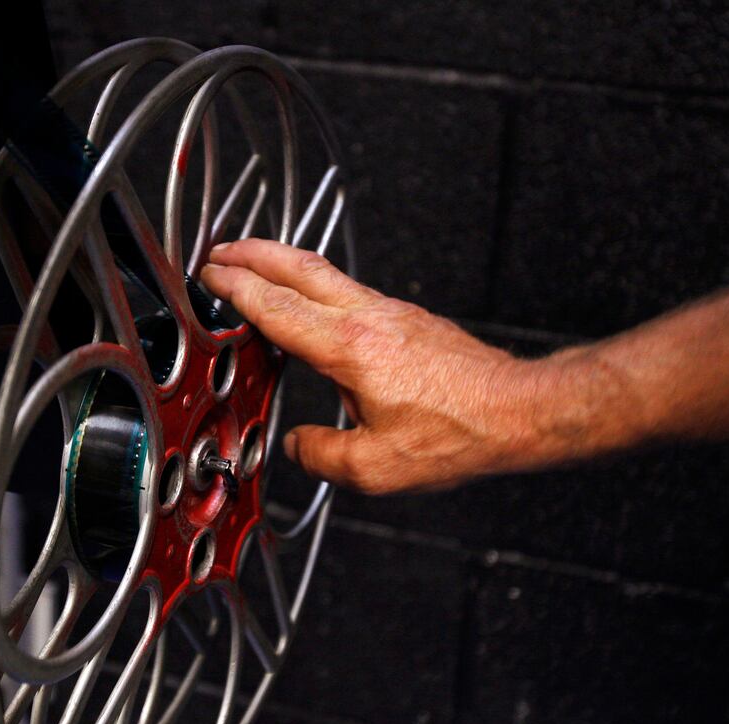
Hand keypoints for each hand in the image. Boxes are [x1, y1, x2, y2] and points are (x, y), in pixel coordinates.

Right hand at [200, 240, 595, 493]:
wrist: (518, 410)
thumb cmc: (460, 432)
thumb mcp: (376, 466)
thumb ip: (323, 455)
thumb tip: (300, 447)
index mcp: (350, 348)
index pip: (277, 307)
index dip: (236, 289)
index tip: (210, 278)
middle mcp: (369, 318)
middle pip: (298, 267)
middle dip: (252, 253)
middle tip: (221, 252)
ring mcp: (392, 312)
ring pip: (325, 274)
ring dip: (283, 265)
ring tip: (256, 268)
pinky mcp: (409, 320)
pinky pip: (348, 291)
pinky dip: (315, 286)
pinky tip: (313, 306)